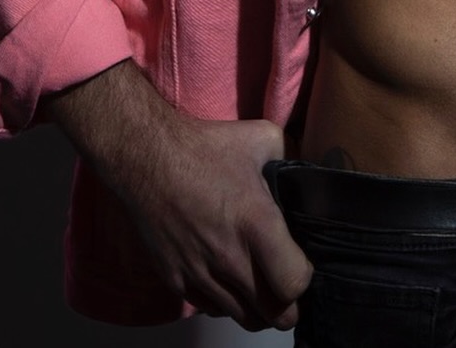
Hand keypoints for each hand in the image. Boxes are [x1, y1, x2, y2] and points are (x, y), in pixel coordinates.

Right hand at [45, 61, 311, 329]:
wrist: (149, 158)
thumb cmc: (206, 147)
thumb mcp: (263, 137)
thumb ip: (293, 157)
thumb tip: (306, 173)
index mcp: (257, 225)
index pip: (294, 284)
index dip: (305, 278)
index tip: (302, 263)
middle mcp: (230, 259)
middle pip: (274, 316)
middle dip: (288, 306)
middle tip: (287, 284)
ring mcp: (201, 275)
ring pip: (243, 318)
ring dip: (258, 307)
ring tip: (262, 285)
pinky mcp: (176, 281)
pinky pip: (211, 308)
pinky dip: (226, 301)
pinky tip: (229, 277)